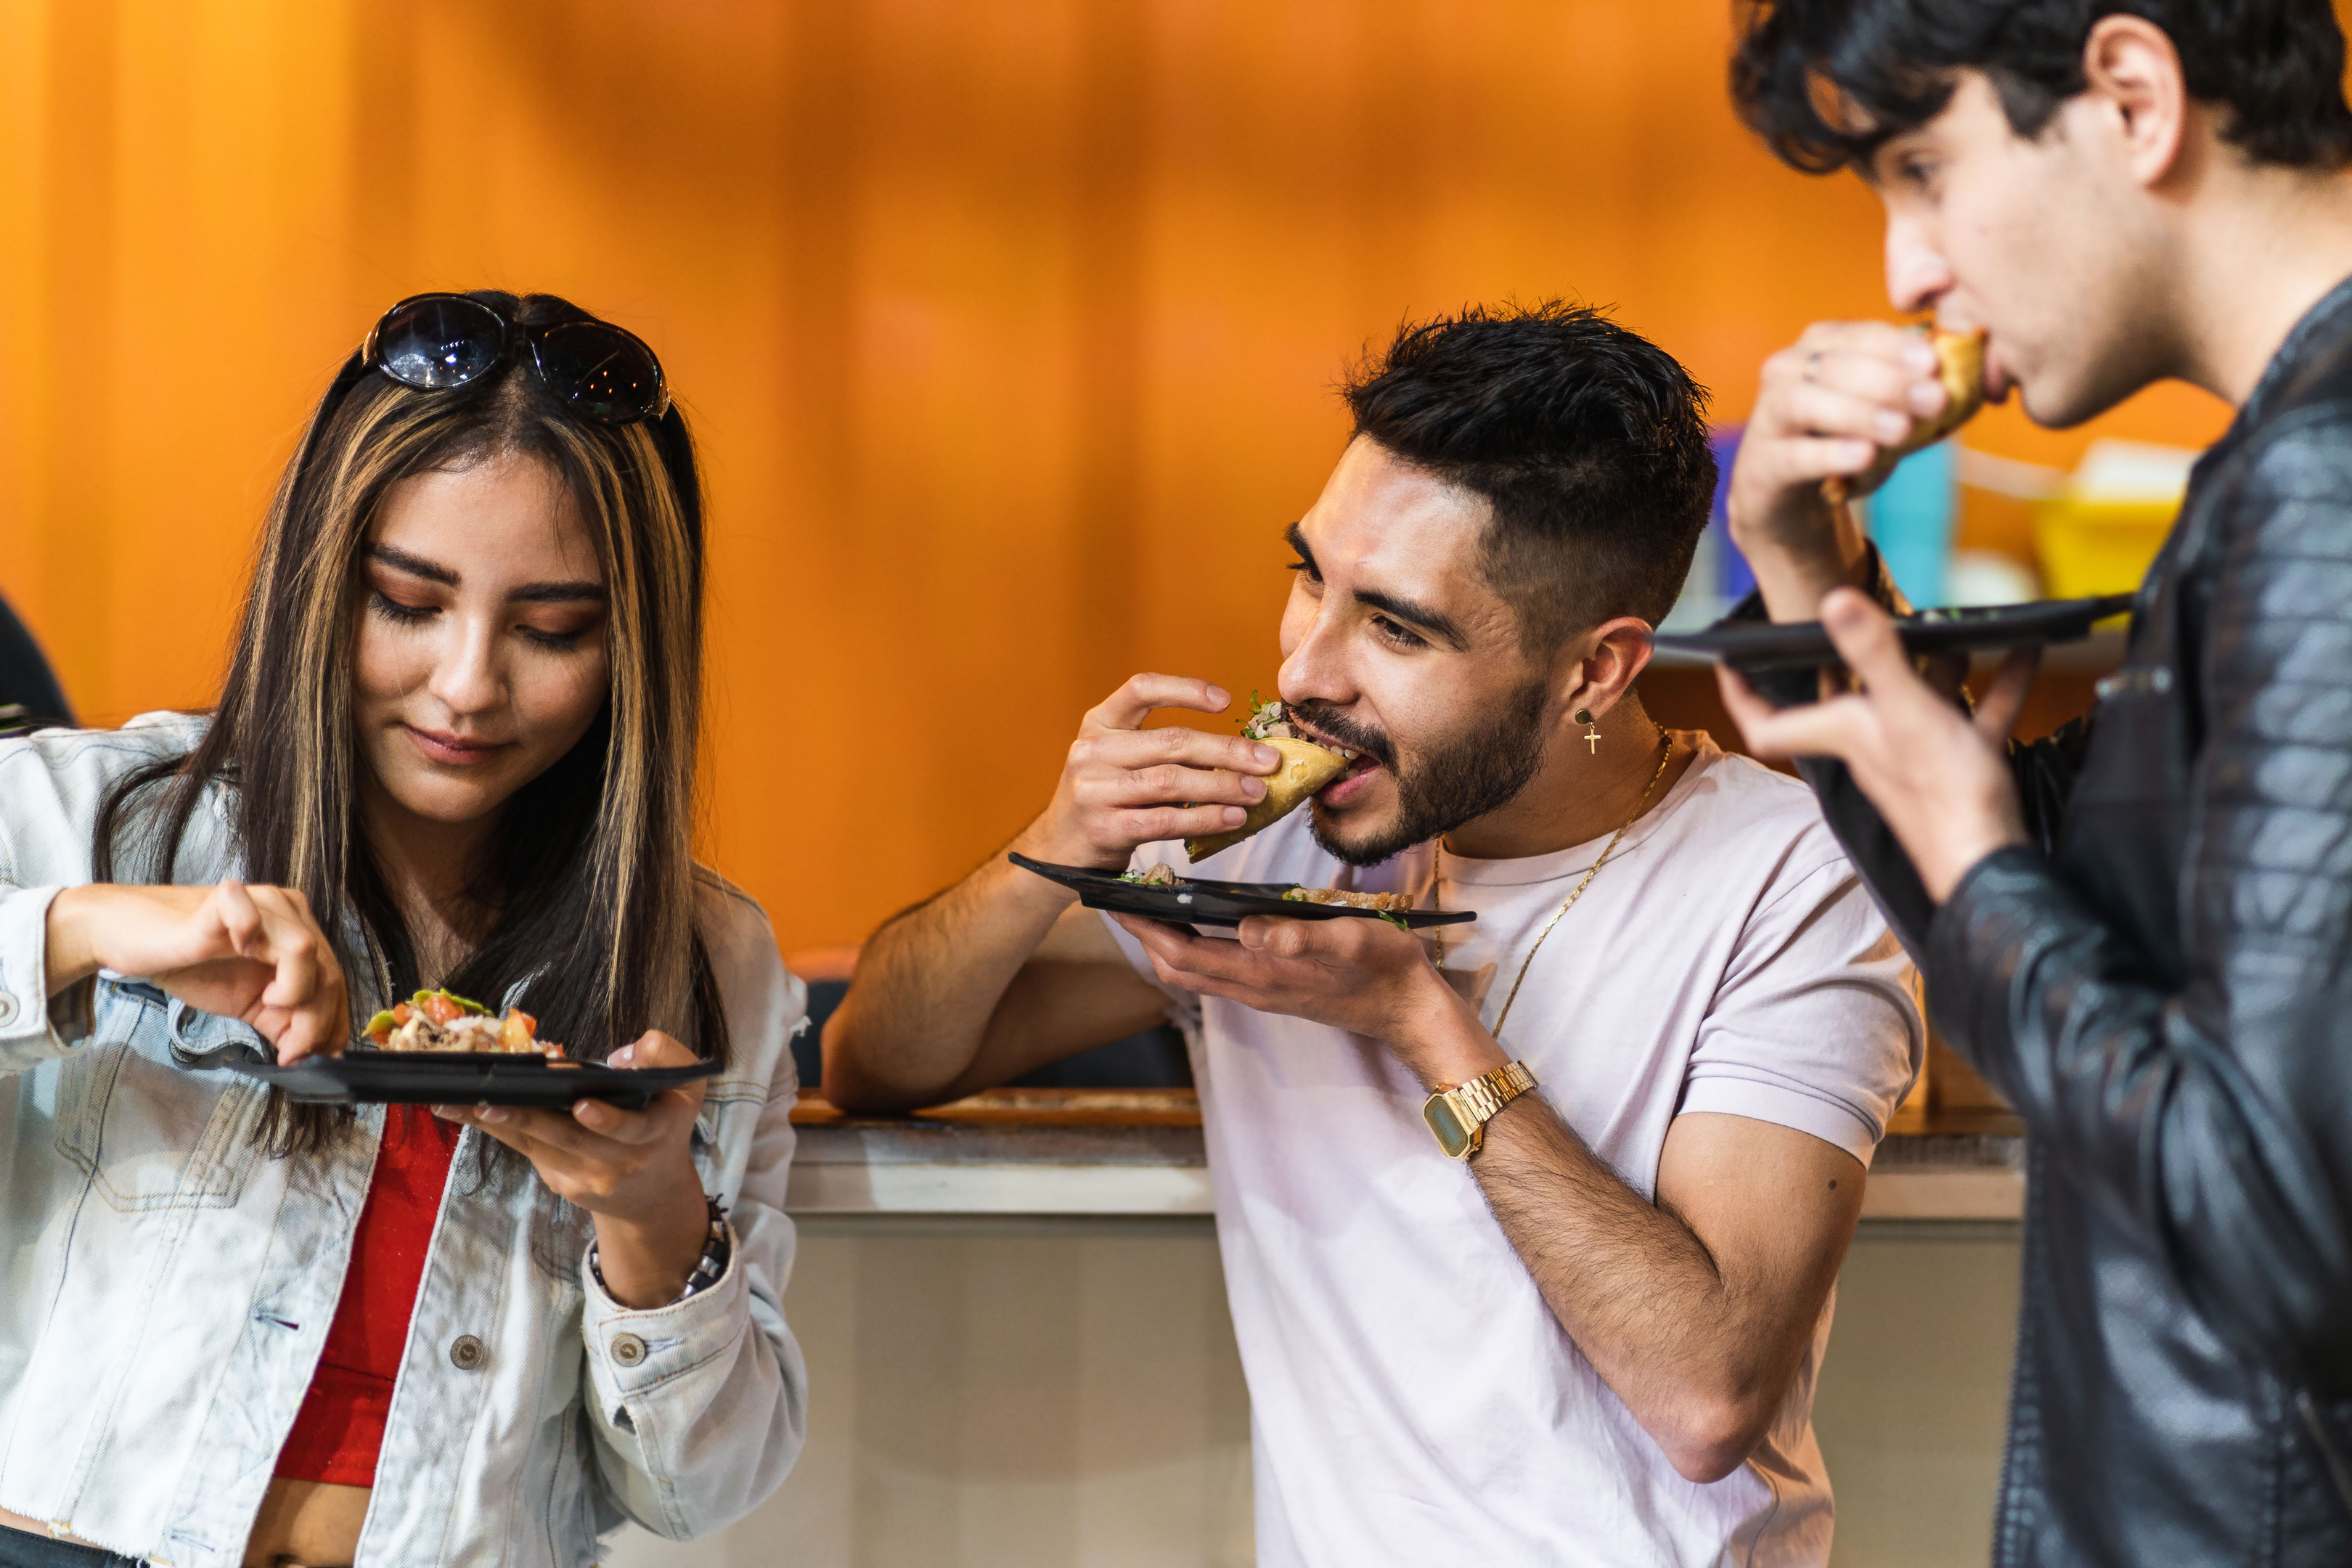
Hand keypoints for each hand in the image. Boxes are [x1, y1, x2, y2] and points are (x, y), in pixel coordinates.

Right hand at [45, 880, 348, 1061]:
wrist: (128, 937)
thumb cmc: (189, 963)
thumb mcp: (248, 1001)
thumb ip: (283, 1023)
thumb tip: (314, 1055)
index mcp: (299, 932)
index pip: (335, 980)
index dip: (333, 1023)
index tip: (319, 1058)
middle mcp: (288, 911)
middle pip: (327, 971)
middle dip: (316, 1022)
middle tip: (291, 1051)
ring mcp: (258, 901)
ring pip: (306, 950)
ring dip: (296, 992)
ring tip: (268, 1005)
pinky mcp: (223, 900)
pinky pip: (252, 914)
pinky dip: (254, 936)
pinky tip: (241, 953)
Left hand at [437, 1031, 710, 1307]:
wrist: (653, 1195)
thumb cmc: (665, 1122)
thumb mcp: (686, 1086)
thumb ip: (665, 1056)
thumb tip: (618, 1057)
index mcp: (657, 1132)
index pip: (632, 1129)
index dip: (607, 1120)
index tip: (582, 1106)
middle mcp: (621, 1161)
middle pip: (569, 1139)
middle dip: (528, 1118)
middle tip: (490, 1101)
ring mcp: (587, 1177)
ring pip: (537, 1144)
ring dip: (494, 1121)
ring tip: (454, 1103)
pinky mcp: (561, 1183)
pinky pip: (527, 1149)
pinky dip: (496, 1127)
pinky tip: (464, 1110)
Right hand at [1014, 673, 1283, 870]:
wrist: (1057, 851)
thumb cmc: (1104, 801)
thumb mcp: (1119, 762)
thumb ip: (1163, 751)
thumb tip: (1239, 754)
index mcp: (1098, 724)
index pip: (1141, 689)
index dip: (1185, 689)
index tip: (1226, 700)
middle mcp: (1091, 751)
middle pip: (1172, 741)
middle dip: (1228, 750)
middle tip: (1269, 761)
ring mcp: (1094, 790)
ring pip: (1172, 781)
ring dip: (1223, 786)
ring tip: (1257, 793)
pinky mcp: (1104, 828)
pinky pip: (1165, 820)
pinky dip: (1205, 818)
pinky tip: (1232, 818)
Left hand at [1111, 911, 1501, 1089]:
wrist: (1411, 1011)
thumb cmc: (1386, 969)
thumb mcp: (1352, 940)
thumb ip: (1301, 935)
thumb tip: (1248, 927)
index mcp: (1263, 973)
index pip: (1184, 954)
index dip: (1146, 930)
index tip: (1117, 902)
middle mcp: (1253, 987)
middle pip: (1177, 968)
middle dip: (1143, 937)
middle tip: (1119, 898)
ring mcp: (1262, 991)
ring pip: (1194, 973)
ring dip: (1164, 944)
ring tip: (1147, 907)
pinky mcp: (1273, 989)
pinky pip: (1216, 972)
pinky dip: (1192, 949)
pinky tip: (1196, 924)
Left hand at [1717, 588, 2034, 900]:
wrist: (1991, 865)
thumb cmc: (1942, 795)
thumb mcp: (1905, 709)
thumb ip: (1872, 655)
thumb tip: (1834, 600)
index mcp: (1843, 733)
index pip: (1767, 722)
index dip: (1741, 694)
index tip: (1729, 658)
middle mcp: (1870, 746)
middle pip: (1845, 700)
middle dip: (1849, 660)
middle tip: (1857, 618)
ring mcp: (1916, 759)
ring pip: (1916, 702)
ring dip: (1935, 666)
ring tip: (1954, 628)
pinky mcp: (1961, 769)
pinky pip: (1975, 718)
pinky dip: (1996, 686)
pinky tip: (2024, 652)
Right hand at [1728, 322, 1952, 618]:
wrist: (1788, 498)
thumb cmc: (1842, 441)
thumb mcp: (1882, 409)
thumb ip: (1914, 391)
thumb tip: (1970, 379)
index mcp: (1820, 345)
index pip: (1859, 335)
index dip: (1897, 346)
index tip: (1935, 363)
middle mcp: (1787, 371)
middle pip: (1835, 366)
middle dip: (1890, 381)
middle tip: (1935, 400)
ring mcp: (1769, 416)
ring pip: (1807, 403)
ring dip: (1860, 413)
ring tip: (1902, 431)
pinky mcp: (1763, 462)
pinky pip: (1795, 454)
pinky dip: (1831, 454)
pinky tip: (1864, 457)